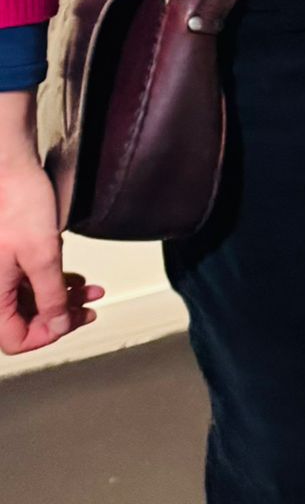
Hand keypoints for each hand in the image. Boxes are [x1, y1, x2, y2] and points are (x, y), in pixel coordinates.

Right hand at [0, 152, 102, 355]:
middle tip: (89, 309)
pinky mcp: (11, 258)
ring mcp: (3, 272)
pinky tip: (78, 279)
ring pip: (33, 300)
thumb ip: (51, 295)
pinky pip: (32, 281)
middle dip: (61, 316)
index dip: (46, 335)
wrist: (12, 170)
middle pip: (27, 320)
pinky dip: (56, 282)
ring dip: (64, 298)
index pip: (15, 339)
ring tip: (92, 292)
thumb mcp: (42, 254)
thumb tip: (60, 325)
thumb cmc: (20, 204)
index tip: (70, 322)